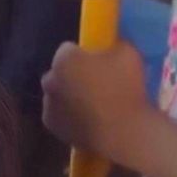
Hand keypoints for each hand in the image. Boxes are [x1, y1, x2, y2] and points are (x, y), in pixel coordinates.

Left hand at [42, 41, 149, 166]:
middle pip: (60, 72)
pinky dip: (69, 114)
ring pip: (58, 93)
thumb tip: (112, 45)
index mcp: (64, 59)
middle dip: (73, 74)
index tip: (100, 62)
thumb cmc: (125, 88)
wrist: (123, 132)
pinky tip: (88, 118)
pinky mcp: (51, 126)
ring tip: (94, 104)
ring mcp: (48, 105)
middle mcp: (49, 80)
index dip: (84, 54)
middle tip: (97, 82)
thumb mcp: (128, 53)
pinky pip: (59, 113)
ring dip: (70, 94)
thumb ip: (115, 44)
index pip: (69, 49)